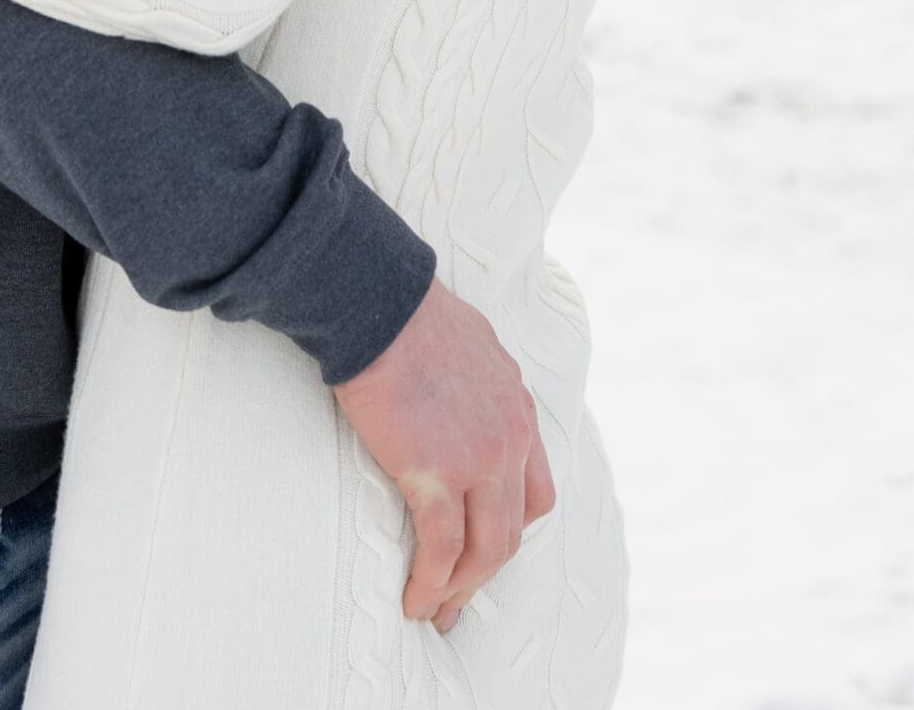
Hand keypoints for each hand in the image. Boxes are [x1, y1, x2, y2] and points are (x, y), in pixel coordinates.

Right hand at [332, 277, 556, 632]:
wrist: (377, 302)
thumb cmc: (406, 314)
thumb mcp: (470, 345)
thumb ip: (476, 383)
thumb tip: (458, 398)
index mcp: (517, 408)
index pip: (535, 492)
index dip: (509, 528)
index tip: (480, 550)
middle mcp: (510, 438)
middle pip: (513, 530)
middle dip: (484, 574)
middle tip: (456, 602)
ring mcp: (479, 458)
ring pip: (487, 550)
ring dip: (461, 589)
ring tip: (433, 611)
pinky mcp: (437, 473)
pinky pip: (442, 548)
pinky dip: (431, 583)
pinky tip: (413, 599)